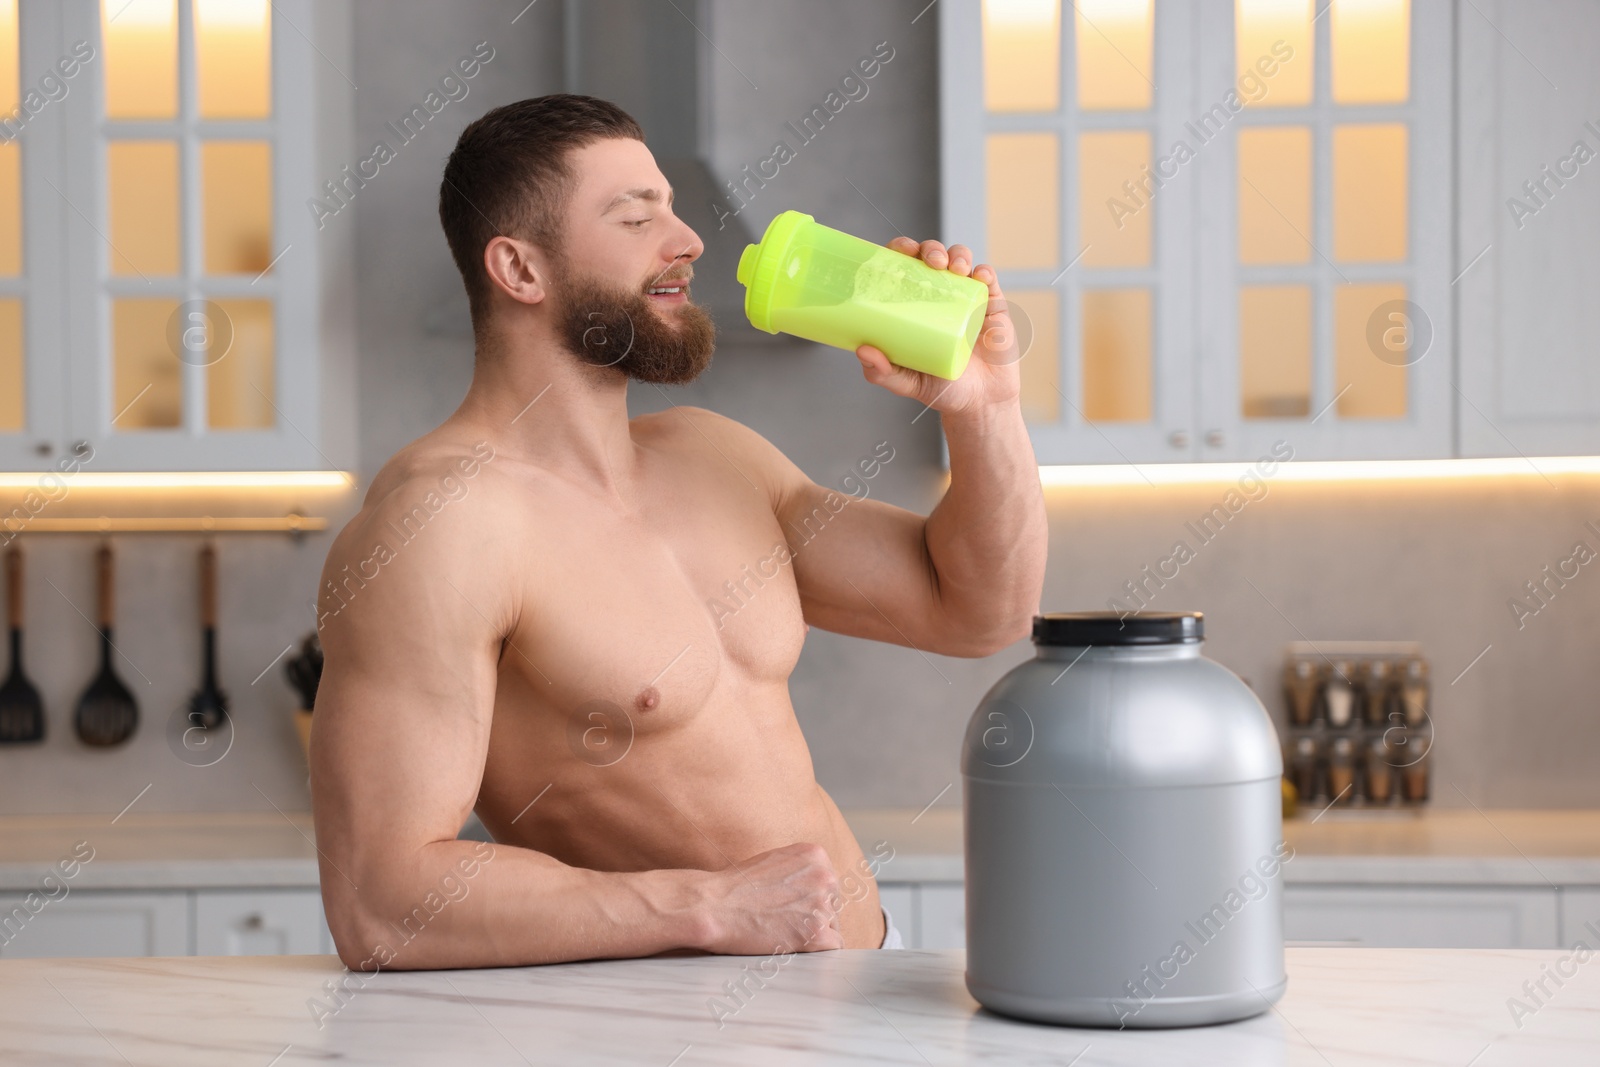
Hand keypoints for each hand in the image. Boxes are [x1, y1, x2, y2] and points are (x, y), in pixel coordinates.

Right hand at [695, 842, 844, 953]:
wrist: (714, 905)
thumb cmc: (735, 887)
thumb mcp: (774, 863)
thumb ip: (800, 872)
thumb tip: (815, 890)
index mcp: (816, 854)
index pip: (829, 884)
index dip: (811, 900)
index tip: (793, 908)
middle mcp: (825, 875)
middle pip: (833, 905)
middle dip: (814, 917)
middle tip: (785, 924)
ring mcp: (822, 904)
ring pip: (833, 927)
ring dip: (812, 935)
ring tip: (783, 934)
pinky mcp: (816, 933)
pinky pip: (834, 947)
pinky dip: (817, 952)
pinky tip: (794, 947)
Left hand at [855, 238, 1022, 417]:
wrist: (980, 402)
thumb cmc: (940, 388)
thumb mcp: (906, 381)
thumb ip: (882, 372)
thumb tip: (862, 351)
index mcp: (914, 304)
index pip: (904, 267)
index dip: (901, 250)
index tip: (900, 250)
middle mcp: (939, 295)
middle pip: (932, 257)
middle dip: (930, 249)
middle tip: (931, 262)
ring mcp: (966, 297)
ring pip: (961, 261)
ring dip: (957, 255)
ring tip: (954, 268)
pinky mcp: (992, 305)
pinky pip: (989, 280)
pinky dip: (984, 272)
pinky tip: (980, 276)